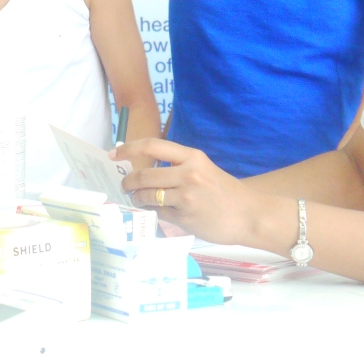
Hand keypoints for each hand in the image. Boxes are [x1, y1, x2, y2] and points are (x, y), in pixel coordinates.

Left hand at [114, 138, 266, 246]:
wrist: (250, 215)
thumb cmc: (225, 192)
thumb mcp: (204, 170)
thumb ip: (178, 168)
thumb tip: (145, 171)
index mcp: (192, 157)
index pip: (152, 146)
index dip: (129, 148)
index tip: (114, 154)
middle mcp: (188, 173)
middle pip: (144, 174)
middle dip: (129, 182)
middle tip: (125, 186)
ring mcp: (186, 196)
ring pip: (148, 195)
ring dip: (138, 199)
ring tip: (139, 200)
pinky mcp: (185, 217)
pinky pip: (159, 213)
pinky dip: (154, 212)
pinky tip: (159, 212)